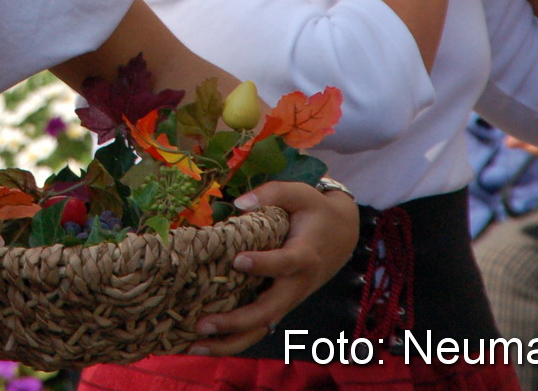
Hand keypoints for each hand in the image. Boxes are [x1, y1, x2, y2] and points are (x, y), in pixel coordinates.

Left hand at [184, 182, 360, 354]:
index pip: (285, 264)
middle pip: (269, 310)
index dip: (264, 264)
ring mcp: (288, 299)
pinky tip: (206, 344)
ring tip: (195, 345)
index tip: (237, 259)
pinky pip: (258, 328)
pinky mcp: (280, 305)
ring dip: (230, 341)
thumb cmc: (316, 212)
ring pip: (262, 328)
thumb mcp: (300, 193)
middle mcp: (296, 285)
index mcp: (304, 256)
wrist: (342, 236)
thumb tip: (239, 203)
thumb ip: (272, 193)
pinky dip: (234, 339)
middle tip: (202, 322)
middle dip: (236, 320)